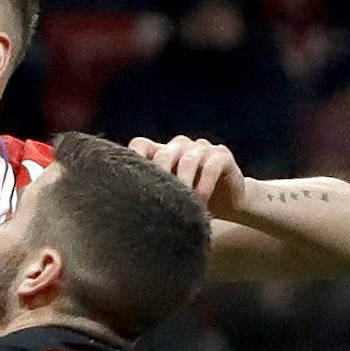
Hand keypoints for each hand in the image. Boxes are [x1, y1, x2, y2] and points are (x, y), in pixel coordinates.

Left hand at [128, 134, 247, 216]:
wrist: (229, 202)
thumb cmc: (190, 200)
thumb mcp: (167, 196)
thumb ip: (149, 191)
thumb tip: (120, 205)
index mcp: (161, 151)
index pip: (140, 145)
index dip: (133, 158)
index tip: (127, 181)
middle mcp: (179, 145)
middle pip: (163, 154)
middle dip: (160, 177)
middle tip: (157, 200)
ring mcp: (201, 147)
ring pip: (187, 160)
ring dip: (183, 184)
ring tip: (182, 204)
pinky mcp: (222, 154)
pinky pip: (211, 166)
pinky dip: (204, 184)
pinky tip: (201, 201)